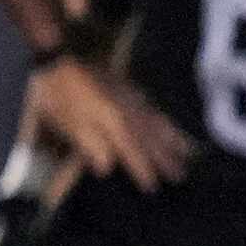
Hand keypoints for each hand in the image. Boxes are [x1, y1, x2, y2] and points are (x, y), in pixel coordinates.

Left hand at [29, 56, 190, 192]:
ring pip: (156, 122)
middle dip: (165, 158)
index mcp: (111, 123)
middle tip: (181, 175)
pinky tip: (168, 124)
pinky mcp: (127, 88)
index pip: (132, 151)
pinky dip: (162, 119)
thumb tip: (107, 167)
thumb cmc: (57, 96)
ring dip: (172, 139)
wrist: (59, 58)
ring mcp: (129, 98)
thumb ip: (89, 145)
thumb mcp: (66, 123)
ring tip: (187, 152)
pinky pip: (152, 107)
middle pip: (150, 138)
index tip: (153, 187)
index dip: (142, 169)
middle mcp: (126, 112)